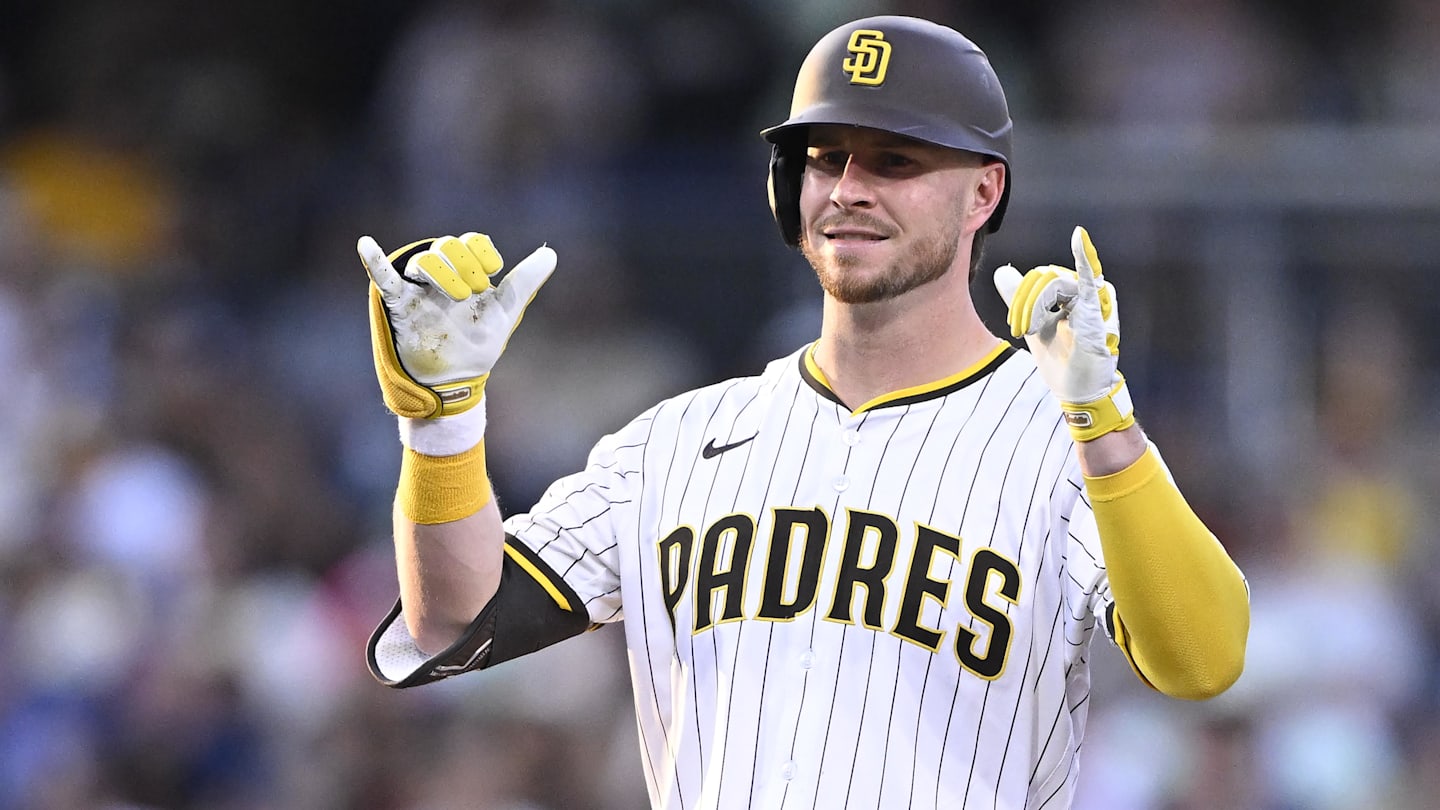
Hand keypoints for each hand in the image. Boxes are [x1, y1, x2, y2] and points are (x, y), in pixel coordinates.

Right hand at [359, 232, 556, 418]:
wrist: (456, 379)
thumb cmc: (479, 341)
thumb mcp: (505, 311)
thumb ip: (524, 282)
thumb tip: (551, 253)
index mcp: (465, 271)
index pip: (470, 243)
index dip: (482, 252)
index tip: (494, 271)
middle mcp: (441, 275)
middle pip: (446, 248)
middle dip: (464, 265)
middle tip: (475, 291)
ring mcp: (419, 289)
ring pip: (424, 262)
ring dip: (441, 273)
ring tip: (458, 297)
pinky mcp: (401, 305)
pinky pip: (385, 279)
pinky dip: (375, 261)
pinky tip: (366, 244)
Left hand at [993, 226, 1133, 440]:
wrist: (1078, 392)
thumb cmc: (1063, 362)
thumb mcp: (1034, 325)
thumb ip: (1020, 298)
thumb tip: (1001, 271)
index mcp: (1069, 294)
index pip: (1038, 278)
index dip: (1021, 298)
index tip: (1015, 327)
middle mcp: (1083, 292)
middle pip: (1042, 276)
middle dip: (1023, 302)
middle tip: (1019, 330)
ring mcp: (1090, 300)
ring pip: (1051, 281)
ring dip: (1033, 305)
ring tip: (1030, 330)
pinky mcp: (1094, 311)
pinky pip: (1088, 280)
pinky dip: (1084, 256)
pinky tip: (1079, 237)